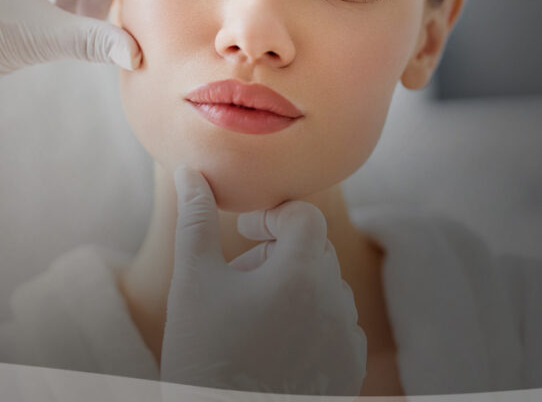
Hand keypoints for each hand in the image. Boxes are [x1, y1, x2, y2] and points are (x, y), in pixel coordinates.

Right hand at [160, 167, 366, 395]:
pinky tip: (275, 346)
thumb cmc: (203, 352)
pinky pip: (338, 327)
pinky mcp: (350, 369)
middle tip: (238, 280)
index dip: (272, 216)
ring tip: (252, 318)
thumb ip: (196, 219)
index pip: (304, 215)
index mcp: (301, 274)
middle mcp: (335, 303)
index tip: (245, 232)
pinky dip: (311, 325)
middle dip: (277, 253)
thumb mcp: (193, 280)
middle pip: (314, 251)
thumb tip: (191, 172)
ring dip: (294, 289)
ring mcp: (346, 339)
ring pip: (326, 289)